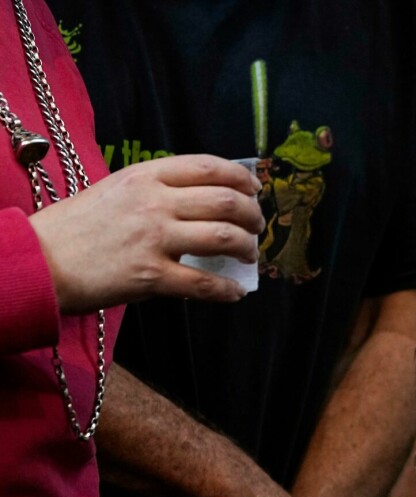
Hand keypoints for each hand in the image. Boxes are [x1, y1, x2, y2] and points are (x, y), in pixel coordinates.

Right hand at [29, 154, 263, 308]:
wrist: (41, 259)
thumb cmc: (79, 227)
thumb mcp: (117, 190)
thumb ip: (158, 191)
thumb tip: (202, 201)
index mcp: (146, 176)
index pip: (208, 167)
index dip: (241, 178)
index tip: (254, 190)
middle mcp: (154, 202)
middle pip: (226, 202)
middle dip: (252, 215)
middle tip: (257, 227)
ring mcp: (154, 239)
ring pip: (224, 238)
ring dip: (247, 248)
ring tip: (248, 255)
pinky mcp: (152, 276)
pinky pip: (205, 284)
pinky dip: (228, 290)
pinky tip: (235, 292)